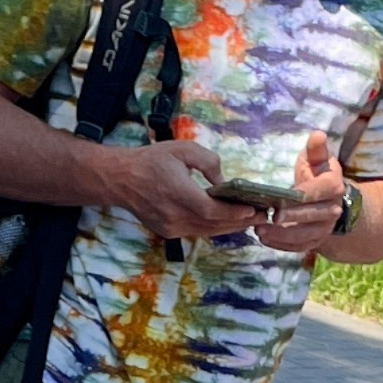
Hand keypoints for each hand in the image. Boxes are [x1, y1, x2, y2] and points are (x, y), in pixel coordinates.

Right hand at [108, 135, 253, 244]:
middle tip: (261, 216)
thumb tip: (225, 182)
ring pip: (207, 232)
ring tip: (249, 220)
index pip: (212, 211)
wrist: (121, 179)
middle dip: (240, 222)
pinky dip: (214, 228)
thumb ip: (208, 162)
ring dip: (229, 227)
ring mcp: (171, 228)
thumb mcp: (182, 149)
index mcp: (178, 194)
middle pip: (214, 226)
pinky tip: (227, 221)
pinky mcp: (168, 232)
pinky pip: (197, 232)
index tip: (254, 209)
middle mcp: (175, 216)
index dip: (235, 213)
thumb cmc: (152, 160)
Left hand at [249, 139, 351, 259]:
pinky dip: (282, 245)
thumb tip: (318, 134)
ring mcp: (325, 228)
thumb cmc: (317, 174)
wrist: (330, 200)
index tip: (282, 199)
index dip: (300, 196)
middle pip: (310, 216)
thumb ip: (316, 149)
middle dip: (289, 219)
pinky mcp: (315, 241)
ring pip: (304, 236)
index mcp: (333, 187)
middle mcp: (333, 210)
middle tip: (267, 218)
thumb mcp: (317, 159)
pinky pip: (299, 247)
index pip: (317, 192)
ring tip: (260, 231)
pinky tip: (265, 239)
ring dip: (282, 236)